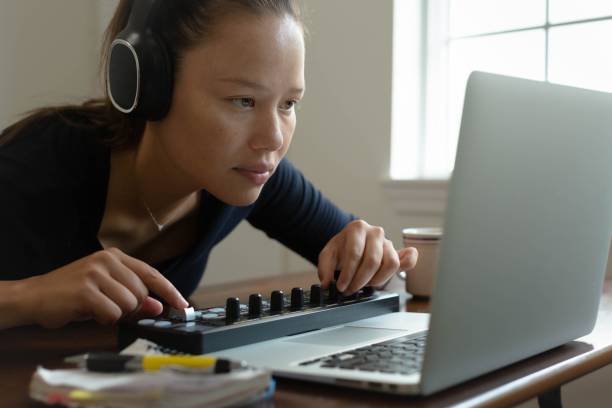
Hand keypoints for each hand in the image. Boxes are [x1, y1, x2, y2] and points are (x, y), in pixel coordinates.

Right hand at [23, 248, 187, 327]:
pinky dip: (103, 319)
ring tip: (95, 309)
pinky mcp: (86, 290)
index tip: (183, 305)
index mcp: (115, 257)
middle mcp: (107, 260)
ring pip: (129, 304)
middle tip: (108, 308)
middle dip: (130, 308)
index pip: (152, 274)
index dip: (170, 291)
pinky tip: (88, 313)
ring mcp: (96, 273)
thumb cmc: (71, 295)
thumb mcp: (106, 292)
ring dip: (115, 314)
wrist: (32, 297)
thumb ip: (133, 296)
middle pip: (142, 294)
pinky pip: (112, 313)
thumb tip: (158, 307)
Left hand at [318, 220, 417, 293]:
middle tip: (350, 290)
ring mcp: (388, 242)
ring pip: (390, 264)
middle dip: (360, 280)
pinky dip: (408, 265)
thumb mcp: (328, 254)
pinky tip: (398, 273)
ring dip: (377, 280)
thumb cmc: (341, 248)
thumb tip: (327, 283)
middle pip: (372, 261)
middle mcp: (375, 232)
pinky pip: (408, 260)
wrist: (351, 242)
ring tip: (365, 284)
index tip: (341, 286)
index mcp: (357, 228)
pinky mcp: (397, 252)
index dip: (348, 273)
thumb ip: (325, 268)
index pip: (355, 253)